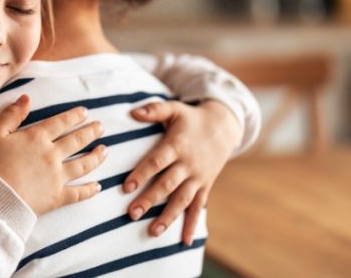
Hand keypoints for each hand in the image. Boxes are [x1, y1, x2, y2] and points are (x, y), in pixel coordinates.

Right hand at [0, 95, 106, 215]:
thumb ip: (11, 114)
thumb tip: (26, 98)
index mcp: (37, 138)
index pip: (60, 123)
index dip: (74, 116)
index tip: (85, 112)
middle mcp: (52, 155)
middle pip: (76, 141)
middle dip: (91, 132)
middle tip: (100, 127)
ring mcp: (57, 177)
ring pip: (83, 165)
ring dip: (96, 157)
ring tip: (105, 150)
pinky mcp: (57, 197)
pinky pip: (78, 193)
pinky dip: (90, 190)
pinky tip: (99, 186)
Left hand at [122, 100, 241, 244]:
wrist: (224, 127)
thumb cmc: (191, 118)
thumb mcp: (174, 109)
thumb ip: (154, 110)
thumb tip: (133, 112)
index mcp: (177, 145)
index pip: (157, 162)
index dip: (142, 174)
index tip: (126, 187)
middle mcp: (188, 164)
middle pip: (167, 184)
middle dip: (149, 200)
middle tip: (132, 214)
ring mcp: (198, 177)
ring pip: (182, 200)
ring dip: (168, 217)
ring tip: (153, 231)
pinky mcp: (205, 185)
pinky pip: (198, 207)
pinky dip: (192, 224)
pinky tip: (184, 241)